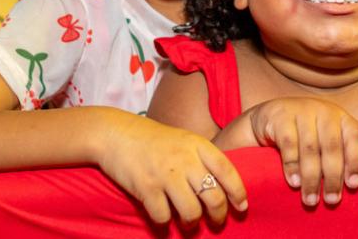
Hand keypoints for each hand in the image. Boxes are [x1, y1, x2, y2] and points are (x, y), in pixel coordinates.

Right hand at [97, 112, 246, 225]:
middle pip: (213, 197)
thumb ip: (201, 157)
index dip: (238, 192)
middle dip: (218, 216)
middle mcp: (185, 159)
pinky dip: (165, 224)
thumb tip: (221, 185)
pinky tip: (163, 220)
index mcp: (197, 145)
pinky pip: (164, 217)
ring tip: (188, 222)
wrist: (116, 133)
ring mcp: (166, 174)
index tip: (241, 207)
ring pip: (192, 212)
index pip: (227, 171)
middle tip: (216, 222)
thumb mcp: (183, 139)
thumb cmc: (152, 139)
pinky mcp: (146, 188)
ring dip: (192, 222)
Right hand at [247, 97, 357, 206]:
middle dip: (333, 177)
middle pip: (332, 146)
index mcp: (342, 118)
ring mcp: (302, 110)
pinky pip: (289, 144)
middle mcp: (325, 111)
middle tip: (331, 200)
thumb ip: (338, 157)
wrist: (269, 116)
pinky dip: (292, 166)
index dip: (356, 161)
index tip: (353, 185)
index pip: (356, 137)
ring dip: (312, 177)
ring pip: (310, 148)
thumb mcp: (324, 140)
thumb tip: (348, 189)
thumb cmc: (304, 135)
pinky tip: (294, 182)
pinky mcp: (281, 116)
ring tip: (311, 199)